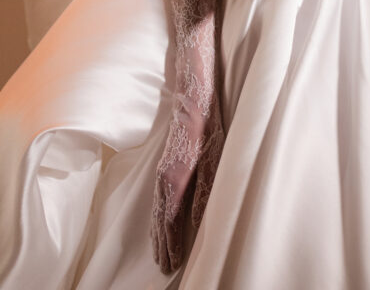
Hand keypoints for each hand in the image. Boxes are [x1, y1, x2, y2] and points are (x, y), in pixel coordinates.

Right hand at [150, 90, 224, 273]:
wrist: (193, 102)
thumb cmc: (207, 130)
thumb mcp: (214, 161)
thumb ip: (204, 192)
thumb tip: (196, 222)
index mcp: (175, 179)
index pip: (169, 220)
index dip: (170, 243)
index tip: (171, 264)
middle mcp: (163, 178)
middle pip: (159, 219)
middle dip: (161, 244)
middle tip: (163, 268)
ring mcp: (161, 172)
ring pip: (156, 210)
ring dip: (156, 233)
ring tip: (157, 252)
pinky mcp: (164, 166)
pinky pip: (157, 199)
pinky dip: (156, 216)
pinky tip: (158, 222)